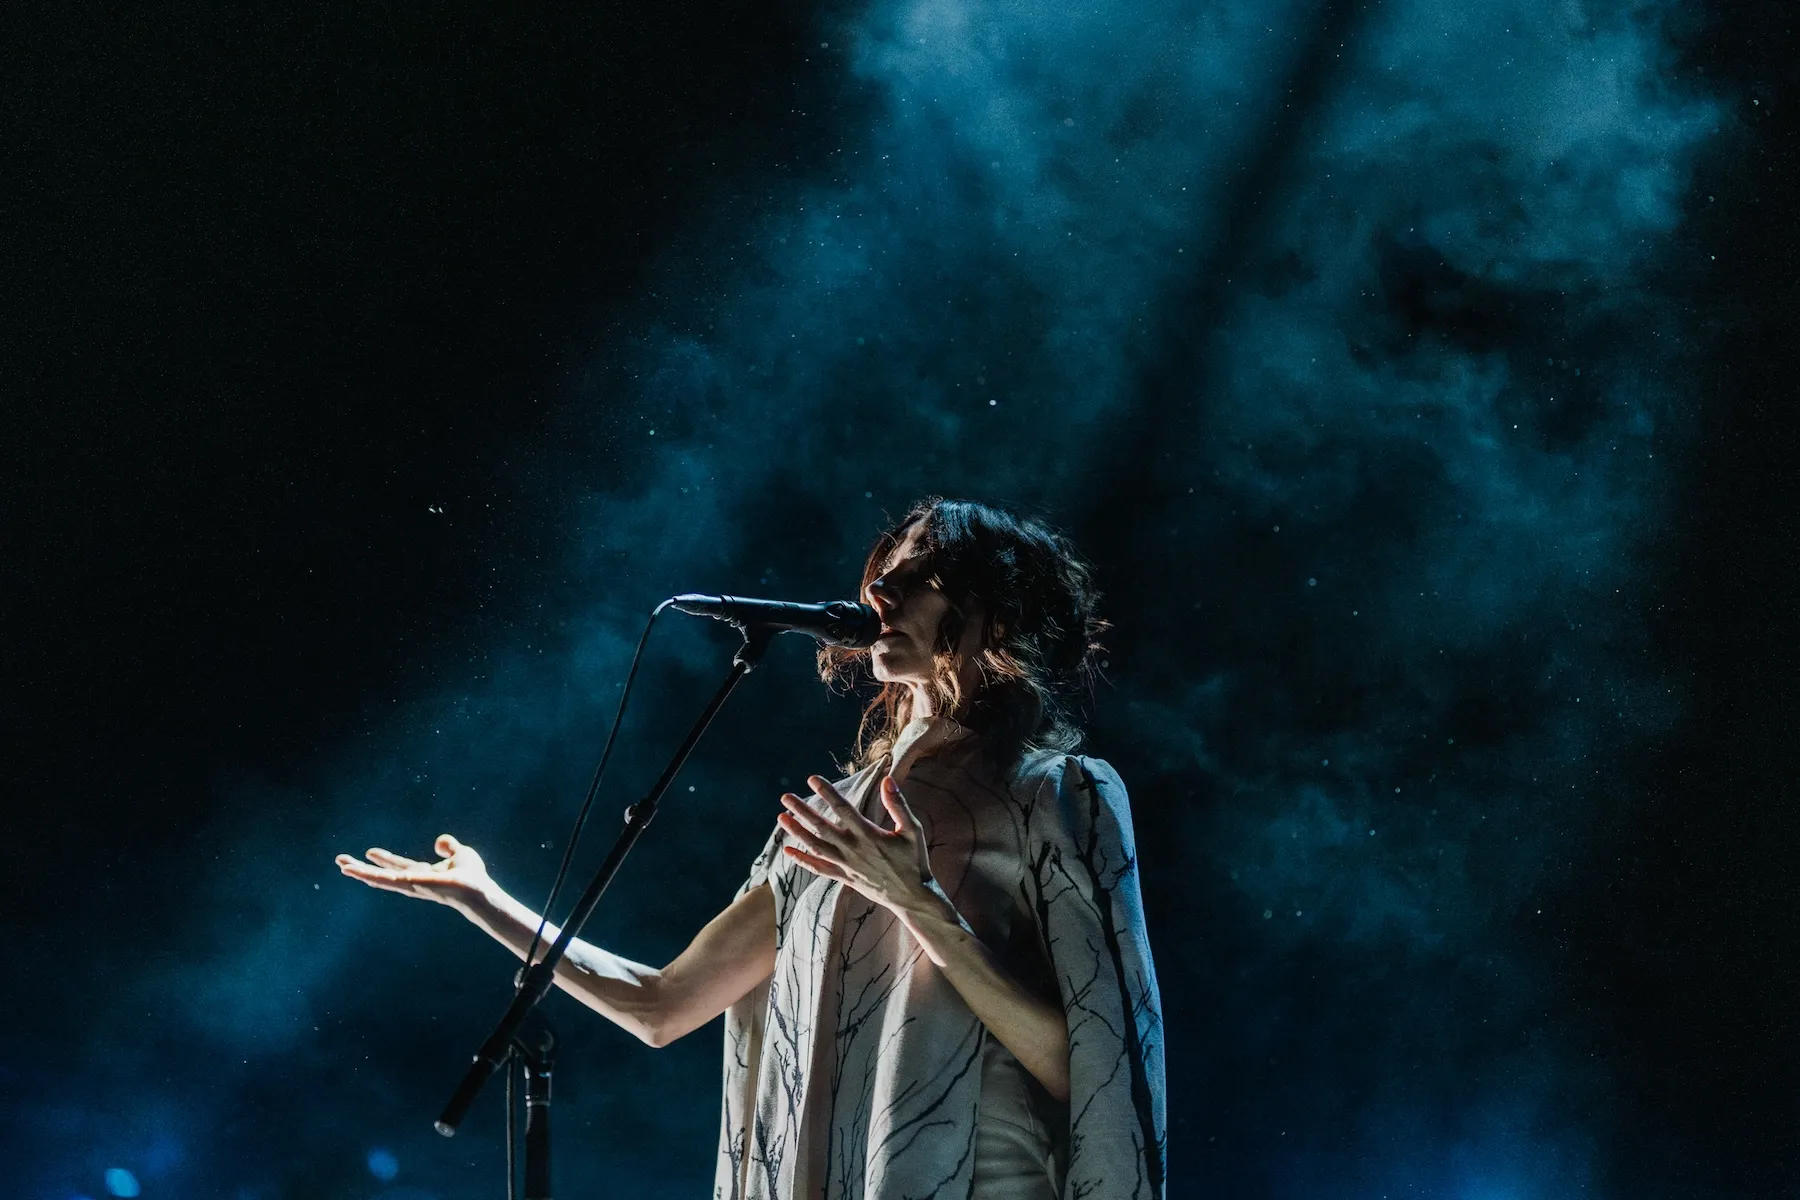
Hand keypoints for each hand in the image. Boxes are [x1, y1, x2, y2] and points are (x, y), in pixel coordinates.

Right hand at [336, 834, 496, 912]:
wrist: (479, 889)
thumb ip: (449, 847)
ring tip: (343, 868)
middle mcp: (413, 881)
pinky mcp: (414, 883)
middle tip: (340, 861)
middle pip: (383, 875)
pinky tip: (361, 873)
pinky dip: (376, 877)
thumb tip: (439, 841)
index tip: (369, 852)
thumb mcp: (461, 853)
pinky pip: (391, 880)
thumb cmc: (472, 877)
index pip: (398, 867)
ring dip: (362, 873)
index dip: (384, 859)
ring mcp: (412, 884)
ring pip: (382, 880)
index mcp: (421, 874)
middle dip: (362, 869)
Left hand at [779, 776, 936, 914]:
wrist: (912, 897)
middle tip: (785, 797)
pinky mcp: (844, 878)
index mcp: (869, 835)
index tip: (812, 779)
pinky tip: (788, 852)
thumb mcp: (912, 831)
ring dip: (797, 832)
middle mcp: (854, 850)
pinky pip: (819, 869)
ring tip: (781, 817)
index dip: (827, 793)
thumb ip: (899, 805)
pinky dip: (803, 861)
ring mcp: (847, 865)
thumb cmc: (914, 861)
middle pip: (822, 827)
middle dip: (802, 811)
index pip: (843, 809)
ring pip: (816, 847)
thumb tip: (888, 780)